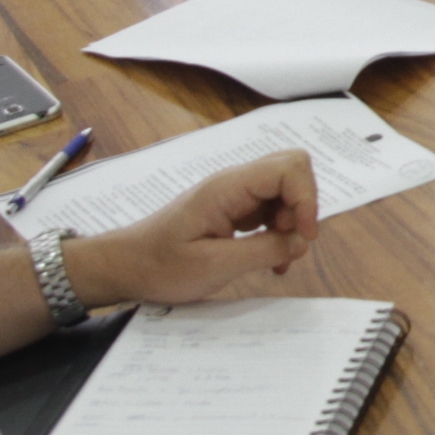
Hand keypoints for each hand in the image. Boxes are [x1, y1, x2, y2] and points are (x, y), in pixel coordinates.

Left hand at [67, 153, 322, 307]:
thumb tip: (300, 242)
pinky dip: (278, 232)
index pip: (288, 168)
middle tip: (288, 242)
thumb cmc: (161, 266)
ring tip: (275, 258)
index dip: (306, 199)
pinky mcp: (233, 210)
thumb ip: (263, 251)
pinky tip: (268, 259)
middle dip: (302, 206)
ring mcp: (234, 195)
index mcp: (227, 188)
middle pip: (291, 169)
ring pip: (284, 191)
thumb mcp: (214, 266)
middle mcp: (234, 183)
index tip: (303, 238)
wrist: (127, 266)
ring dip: (291, 223)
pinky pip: (270, 209)